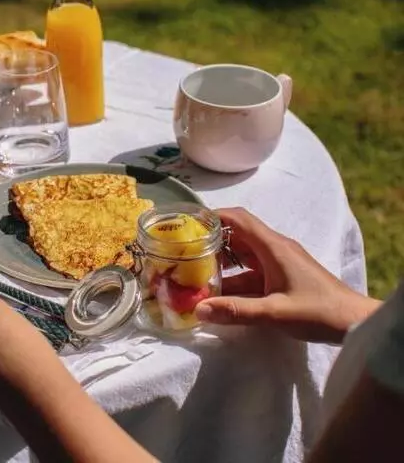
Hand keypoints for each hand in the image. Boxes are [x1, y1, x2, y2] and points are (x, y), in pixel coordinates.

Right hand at [195, 207, 379, 342]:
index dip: (213, 217)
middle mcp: (275, 249)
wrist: (354, 322)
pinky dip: (234, 278)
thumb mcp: (274, 313)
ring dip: (222, 262)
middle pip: (238, 235)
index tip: (188, 225)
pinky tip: (219, 293)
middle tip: (184, 252)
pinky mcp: (282, 277)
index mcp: (273, 247)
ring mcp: (279, 263)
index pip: (239, 219)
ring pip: (243, 256)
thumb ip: (236, 311)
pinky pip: (251, 272)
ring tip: (195, 273)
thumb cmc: (318, 311)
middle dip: (211, 241)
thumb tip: (199, 310)